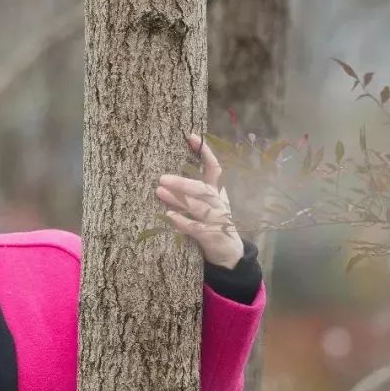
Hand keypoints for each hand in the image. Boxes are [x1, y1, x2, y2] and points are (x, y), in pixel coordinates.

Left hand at [155, 133, 244, 269]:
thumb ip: (195, 190)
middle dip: (183, 181)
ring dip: (178, 198)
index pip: (214, 167)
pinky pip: (196, 228)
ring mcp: (216, 220)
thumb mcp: (208, 203)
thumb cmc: (214, 223)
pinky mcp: (211, 236)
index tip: (191, 136)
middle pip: (202, 188)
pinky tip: (168, 215)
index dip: (204, 152)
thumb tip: (172, 173)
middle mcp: (217, 203)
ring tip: (159, 191)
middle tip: (161, 177)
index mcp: (216, 192)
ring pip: (198, 206)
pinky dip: (183, 221)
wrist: (229, 254)